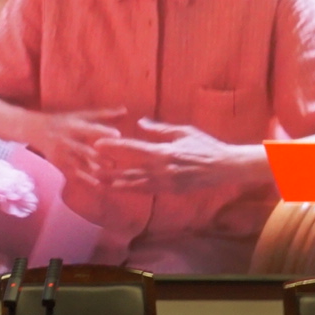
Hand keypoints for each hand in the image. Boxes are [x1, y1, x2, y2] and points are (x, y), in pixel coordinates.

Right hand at [31, 108, 123, 186]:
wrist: (35, 129)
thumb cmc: (63, 120)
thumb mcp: (79, 114)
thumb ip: (103, 114)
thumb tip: (126, 110)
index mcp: (73, 125)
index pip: (89, 128)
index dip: (103, 131)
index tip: (117, 134)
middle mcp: (67, 140)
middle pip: (83, 150)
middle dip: (98, 158)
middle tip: (114, 164)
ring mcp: (62, 153)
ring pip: (79, 164)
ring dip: (93, 171)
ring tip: (108, 179)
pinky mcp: (59, 163)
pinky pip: (73, 173)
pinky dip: (85, 180)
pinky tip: (97, 185)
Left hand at [98, 118, 256, 193]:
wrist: (224, 167)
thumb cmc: (205, 145)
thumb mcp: (183, 131)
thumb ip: (159, 129)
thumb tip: (140, 123)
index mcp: (164, 153)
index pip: (132, 149)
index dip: (113, 148)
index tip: (97, 145)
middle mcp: (162, 171)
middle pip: (129, 172)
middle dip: (109, 172)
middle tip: (90, 170)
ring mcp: (166, 183)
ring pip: (136, 186)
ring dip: (117, 184)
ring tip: (101, 183)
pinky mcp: (171, 191)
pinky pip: (148, 190)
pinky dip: (134, 189)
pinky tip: (123, 188)